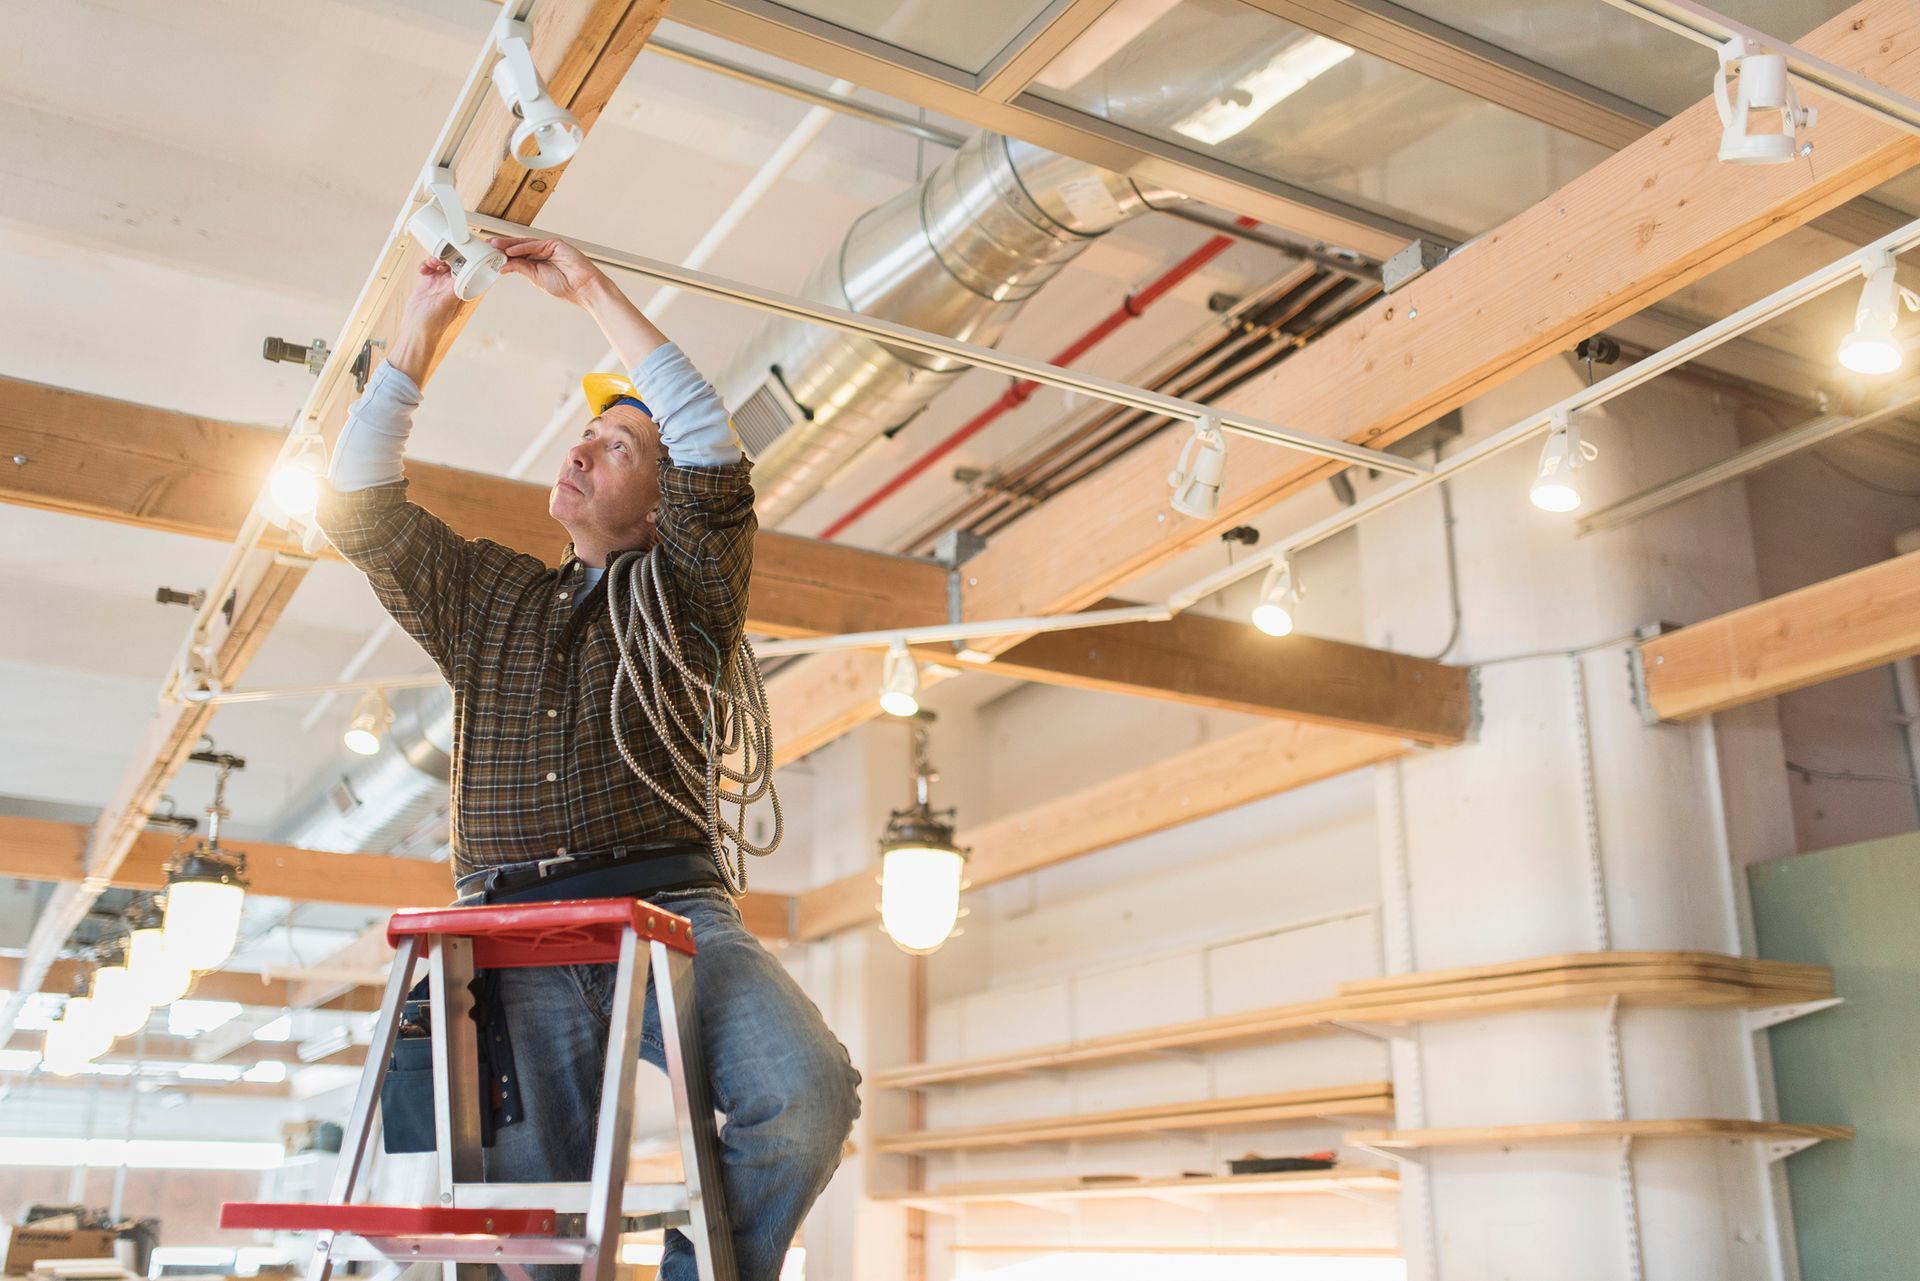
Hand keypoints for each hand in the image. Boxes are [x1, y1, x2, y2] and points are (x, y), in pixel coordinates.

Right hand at [388, 258, 463, 383]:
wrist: (414, 332)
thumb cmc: (433, 324)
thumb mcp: (445, 304)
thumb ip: (453, 288)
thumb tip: (463, 273)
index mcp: (462, 290)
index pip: (468, 270)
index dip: (465, 259)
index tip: (460, 250)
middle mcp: (452, 286)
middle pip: (454, 263)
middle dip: (448, 255)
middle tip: (440, 255)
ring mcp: (439, 284)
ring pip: (441, 263)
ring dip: (435, 259)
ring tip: (430, 263)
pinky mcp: (426, 284)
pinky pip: (428, 268)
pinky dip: (425, 265)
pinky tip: (422, 269)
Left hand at [491, 235, 606, 304]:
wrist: (583, 288)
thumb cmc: (565, 286)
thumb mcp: (536, 278)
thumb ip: (520, 268)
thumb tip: (503, 266)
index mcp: (537, 264)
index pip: (517, 257)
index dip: (503, 255)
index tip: (489, 255)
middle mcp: (541, 254)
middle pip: (518, 248)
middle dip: (502, 247)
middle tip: (487, 246)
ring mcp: (548, 248)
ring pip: (525, 244)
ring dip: (508, 245)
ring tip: (494, 246)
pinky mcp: (555, 244)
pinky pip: (535, 245)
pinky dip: (522, 247)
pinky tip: (510, 250)